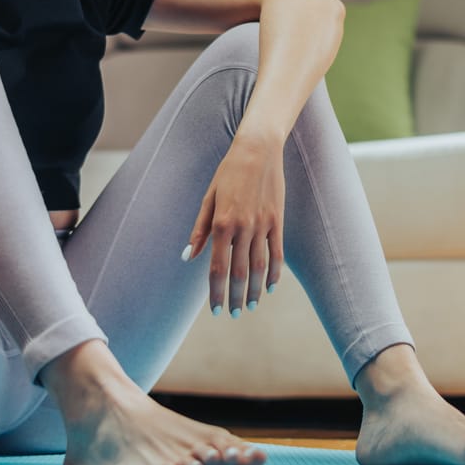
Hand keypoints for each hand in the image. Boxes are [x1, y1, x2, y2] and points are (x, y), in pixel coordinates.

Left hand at [183, 135, 284, 315]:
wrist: (257, 150)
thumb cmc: (228, 173)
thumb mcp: (208, 198)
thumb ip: (199, 229)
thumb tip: (187, 256)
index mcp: (221, 223)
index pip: (217, 267)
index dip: (216, 291)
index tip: (216, 309)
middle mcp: (242, 227)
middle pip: (239, 272)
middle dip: (235, 297)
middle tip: (234, 314)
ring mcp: (263, 225)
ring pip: (259, 267)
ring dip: (255, 291)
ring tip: (251, 306)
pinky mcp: (278, 221)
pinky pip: (277, 253)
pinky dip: (274, 273)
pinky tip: (270, 287)